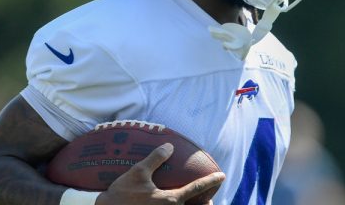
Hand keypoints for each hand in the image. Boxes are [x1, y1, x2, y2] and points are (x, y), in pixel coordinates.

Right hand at [95, 143, 224, 204]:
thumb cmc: (122, 195)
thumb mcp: (138, 172)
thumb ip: (155, 158)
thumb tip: (169, 146)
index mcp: (171, 200)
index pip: (197, 188)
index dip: (211, 181)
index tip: (222, 176)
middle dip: (205, 204)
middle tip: (209, 198)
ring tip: (194, 202)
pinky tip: (172, 203)